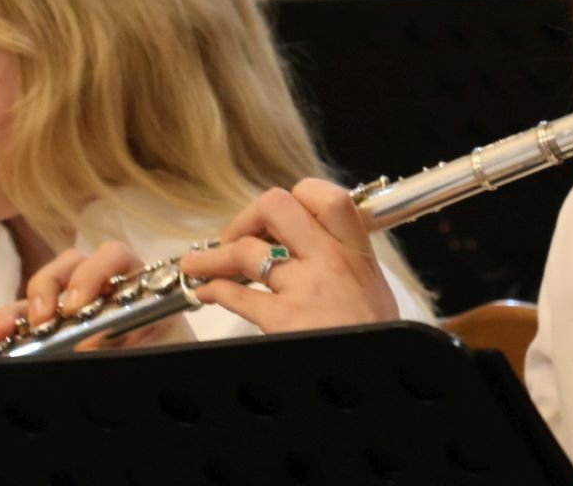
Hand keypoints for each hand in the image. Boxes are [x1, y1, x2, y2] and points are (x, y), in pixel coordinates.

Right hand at [0, 242, 187, 350]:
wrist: (175, 383)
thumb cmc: (170, 357)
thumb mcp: (159, 350)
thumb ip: (127, 343)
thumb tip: (88, 344)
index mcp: (136, 285)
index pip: (114, 256)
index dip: (92, 273)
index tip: (78, 306)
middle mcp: (102, 289)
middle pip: (68, 266)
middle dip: (48, 286)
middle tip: (41, 319)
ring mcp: (74, 310)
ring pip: (40, 293)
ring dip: (17, 308)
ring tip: (1, 332)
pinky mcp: (53, 334)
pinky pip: (22, 324)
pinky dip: (0, 329)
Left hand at [181, 178, 399, 332]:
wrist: (376, 375)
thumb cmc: (372, 335)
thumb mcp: (374, 286)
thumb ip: (345, 258)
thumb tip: (314, 239)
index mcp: (354, 248)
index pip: (324, 195)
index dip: (295, 197)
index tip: (279, 216)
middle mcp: (329, 259)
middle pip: (277, 207)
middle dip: (248, 217)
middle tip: (240, 235)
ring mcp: (304, 286)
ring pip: (246, 249)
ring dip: (213, 255)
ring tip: (196, 263)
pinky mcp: (283, 318)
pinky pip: (237, 295)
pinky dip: (213, 289)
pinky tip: (207, 292)